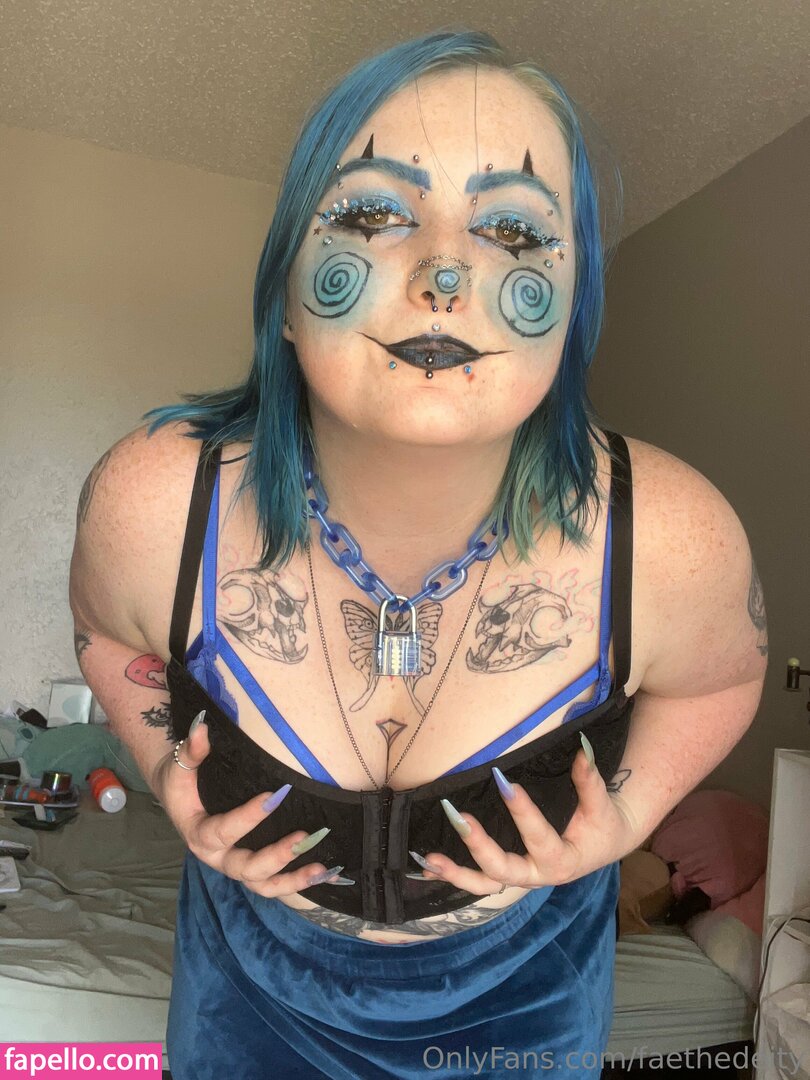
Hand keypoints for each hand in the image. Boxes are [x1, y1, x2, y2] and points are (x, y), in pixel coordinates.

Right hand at [151, 713, 336, 896]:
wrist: (180, 798)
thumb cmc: (183, 781)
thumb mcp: (180, 766)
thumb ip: (192, 750)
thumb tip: (202, 726)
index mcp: (199, 835)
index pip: (223, 831)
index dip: (247, 818)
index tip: (274, 797)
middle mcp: (218, 857)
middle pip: (245, 869)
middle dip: (275, 856)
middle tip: (303, 837)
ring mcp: (236, 866)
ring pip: (263, 885)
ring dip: (293, 879)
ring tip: (320, 868)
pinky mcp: (253, 869)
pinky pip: (274, 884)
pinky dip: (299, 883)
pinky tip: (325, 875)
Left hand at [415, 744, 639, 894]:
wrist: (603, 845)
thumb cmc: (601, 824)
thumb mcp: (601, 805)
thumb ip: (589, 781)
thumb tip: (582, 748)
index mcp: (562, 861)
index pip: (539, 838)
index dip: (523, 813)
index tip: (505, 783)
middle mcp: (536, 875)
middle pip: (503, 871)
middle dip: (479, 846)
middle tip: (460, 817)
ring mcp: (518, 878)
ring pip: (484, 884)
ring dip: (456, 873)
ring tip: (430, 858)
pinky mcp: (506, 874)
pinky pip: (477, 881)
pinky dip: (451, 876)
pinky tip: (425, 867)